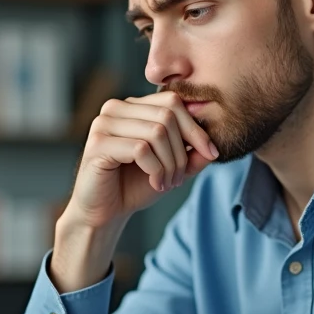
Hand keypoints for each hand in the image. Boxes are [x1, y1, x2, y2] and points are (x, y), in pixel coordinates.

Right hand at [66, 91, 218, 229]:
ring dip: (170, 164)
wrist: (104, 212)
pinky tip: (154, 183)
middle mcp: (116, 108)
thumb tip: (215, 145)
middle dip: (182, 151)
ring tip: (167, 183)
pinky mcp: (98, 143)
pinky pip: (141, 149)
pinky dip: (155, 170)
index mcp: (132, 106)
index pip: (172, 101)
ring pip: (156, 132)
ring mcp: (104, 123)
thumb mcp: (171, 168)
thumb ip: (192, 155)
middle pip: (167, 115)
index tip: (211, 153)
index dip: (196, 128)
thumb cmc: (134, 186)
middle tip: (179, 178)